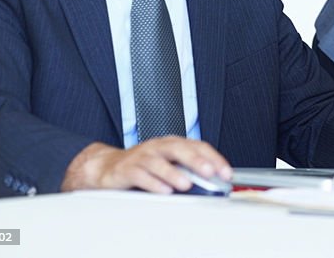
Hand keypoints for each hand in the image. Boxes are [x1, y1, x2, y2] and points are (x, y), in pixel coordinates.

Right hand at [61, 137, 231, 193]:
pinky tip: (163, 191)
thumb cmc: (143, 165)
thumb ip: (188, 171)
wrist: (107, 167)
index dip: (214, 158)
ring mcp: (141, 157)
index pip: (198, 146)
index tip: (226, 173)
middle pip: (179, 149)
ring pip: (159, 162)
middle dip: (196, 161)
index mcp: (172, 143)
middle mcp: (158, 147)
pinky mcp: (126, 170)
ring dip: (174, 173)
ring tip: (187, 184)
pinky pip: (140, 175)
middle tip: (210, 172)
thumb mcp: (168, 164)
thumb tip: (212, 184)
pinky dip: (153, 183)